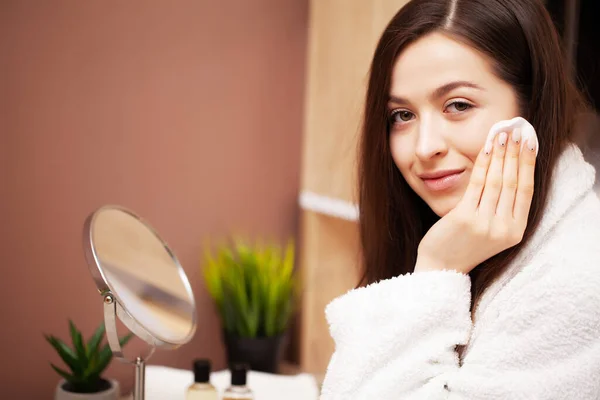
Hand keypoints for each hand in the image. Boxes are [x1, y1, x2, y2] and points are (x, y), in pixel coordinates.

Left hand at [415, 128, 536, 273]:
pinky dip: (483, 164)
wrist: (440, 267)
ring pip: (497, 181)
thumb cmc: (463, 244)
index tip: (530, 142)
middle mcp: (504, 229)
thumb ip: (502, 207)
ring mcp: (485, 224)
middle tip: (518, 130)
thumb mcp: (491, 229)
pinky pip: (477, 184)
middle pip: (513, 182)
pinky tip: (487, 148)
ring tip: (503, 133)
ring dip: (501, 153)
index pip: (526, 190)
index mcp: (515, 231)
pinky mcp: (465, 218)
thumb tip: (509, 168)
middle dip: (517, 153)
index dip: (529, 164)